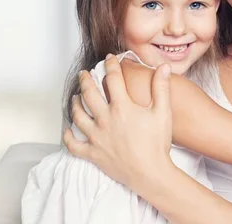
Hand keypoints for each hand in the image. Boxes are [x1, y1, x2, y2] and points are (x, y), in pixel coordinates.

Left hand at [63, 54, 173, 192]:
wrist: (151, 173)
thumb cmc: (157, 144)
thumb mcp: (163, 113)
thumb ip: (161, 88)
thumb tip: (163, 67)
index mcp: (122, 107)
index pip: (113, 79)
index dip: (111, 65)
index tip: (109, 59)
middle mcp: (105, 119)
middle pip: (89, 94)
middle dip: (86, 80)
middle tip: (84, 73)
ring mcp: (96, 137)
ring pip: (78, 116)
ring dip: (75, 104)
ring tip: (75, 96)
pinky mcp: (92, 153)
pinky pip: (74, 144)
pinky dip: (68, 137)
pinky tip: (67, 130)